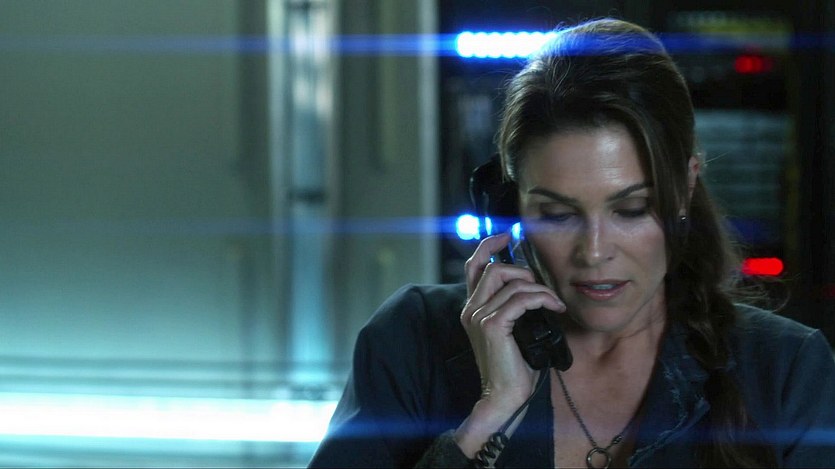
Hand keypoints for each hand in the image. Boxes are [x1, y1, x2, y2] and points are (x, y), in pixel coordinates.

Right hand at [460, 233, 565, 411]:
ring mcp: (479, 317)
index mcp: (472, 309)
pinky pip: (522, 299)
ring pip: (512, 283)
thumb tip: (532, 286)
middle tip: (542, 288)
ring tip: (554, 303)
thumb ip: (511, 308)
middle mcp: (471, 310)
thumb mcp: (511, 330)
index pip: (473, 267)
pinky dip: (542, 299)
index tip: (505, 236)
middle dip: (523, 271)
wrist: (504, 395)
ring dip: (540, 289)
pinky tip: (554, 308)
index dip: (487, 247)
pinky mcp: (493, 325)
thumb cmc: (512, 367)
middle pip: (493, 269)